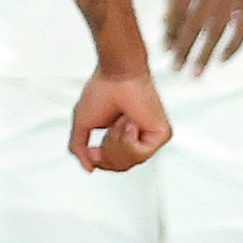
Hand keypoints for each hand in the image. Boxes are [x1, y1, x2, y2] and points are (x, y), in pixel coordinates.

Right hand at [67, 50, 173, 172]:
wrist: (117, 74)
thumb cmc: (102, 90)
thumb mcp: (83, 124)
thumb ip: (80, 149)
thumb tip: (89, 168)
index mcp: (123, 135)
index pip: (113, 163)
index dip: (99, 160)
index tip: (90, 149)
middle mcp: (139, 137)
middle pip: (120, 166)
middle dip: (106, 153)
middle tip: (105, 135)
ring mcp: (151, 137)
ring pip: (130, 162)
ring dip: (116, 144)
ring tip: (118, 123)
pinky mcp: (162, 134)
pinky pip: (141, 154)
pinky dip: (128, 140)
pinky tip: (129, 123)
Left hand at [157, 0, 242, 75]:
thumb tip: (166, 12)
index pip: (177, 7)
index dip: (170, 29)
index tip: (165, 48)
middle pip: (194, 22)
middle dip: (183, 48)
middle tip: (176, 68)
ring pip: (217, 29)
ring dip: (205, 54)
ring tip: (196, 72)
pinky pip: (242, 28)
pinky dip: (232, 46)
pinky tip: (222, 60)